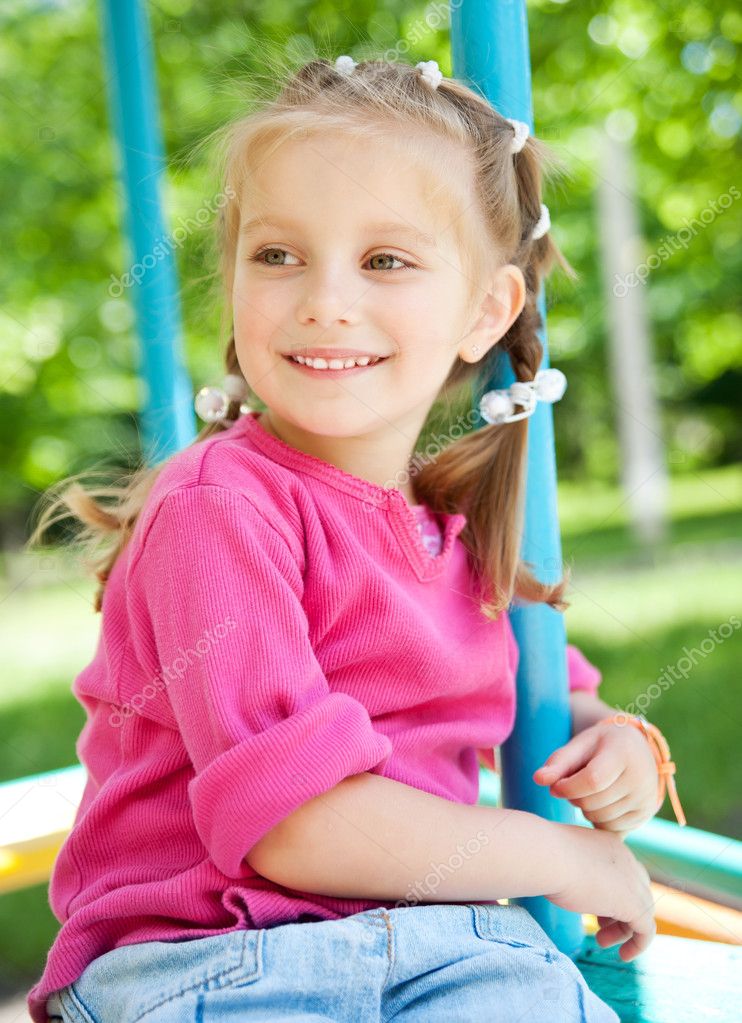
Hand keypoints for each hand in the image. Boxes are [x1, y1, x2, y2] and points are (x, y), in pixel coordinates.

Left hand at [533, 720, 660, 837]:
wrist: (636, 748)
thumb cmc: (602, 744)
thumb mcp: (581, 744)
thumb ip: (559, 761)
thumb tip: (537, 779)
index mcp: (624, 753)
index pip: (592, 781)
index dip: (567, 787)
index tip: (555, 786)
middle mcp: (641, 778)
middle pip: (593, 802)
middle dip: (574, 797)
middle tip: (573, 784)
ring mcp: (646, 799)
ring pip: (600, 818)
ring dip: (585, 809)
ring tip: (588, 791)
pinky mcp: (645, 814)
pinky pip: (612, 829)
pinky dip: (598, 820)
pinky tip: (600, 802)